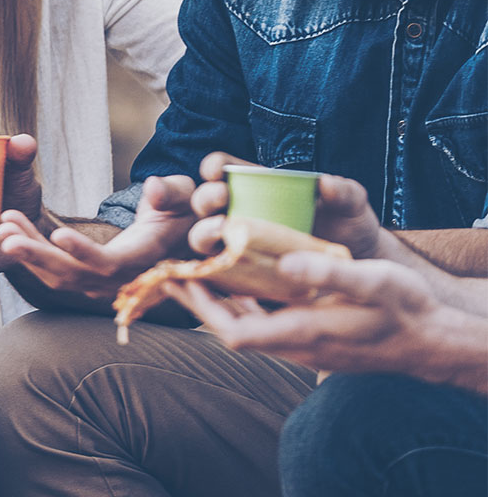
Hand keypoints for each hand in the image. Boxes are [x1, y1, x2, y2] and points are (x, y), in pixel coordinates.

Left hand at [0, 174, 198, 300]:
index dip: (85, 254)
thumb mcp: (185, 195)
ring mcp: (103, 281)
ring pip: (60, 276)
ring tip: (3, 227)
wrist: (181, 234)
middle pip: (74, 275)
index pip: (109, 263)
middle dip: (38, 257)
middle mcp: (121, 277)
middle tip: (7, 236)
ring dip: (29, 254)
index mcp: (144, 256)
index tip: (57, 235)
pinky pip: (56, 270)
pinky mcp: (89, 276)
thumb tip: (156, 188)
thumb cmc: (182, 210)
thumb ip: (171, 192)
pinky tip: (12, 228)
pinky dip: (33, 251)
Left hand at [169, 254, 476, 381]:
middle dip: (199, 302)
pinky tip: (238, 281)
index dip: (202, 309)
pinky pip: (264, 323)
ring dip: (219, 302)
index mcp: (304, 333)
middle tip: (170, 271)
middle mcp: (297, 345)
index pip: (234, 332)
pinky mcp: (311, 338)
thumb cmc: (408, 310)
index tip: (180, 280)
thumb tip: (284, 261)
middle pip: (231, 330)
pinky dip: (245, 304)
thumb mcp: (374, 283)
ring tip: (193, 270)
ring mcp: (303, 345)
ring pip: (246, 327)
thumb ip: (330, 274)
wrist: (436, 340)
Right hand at [188, 153, 380, 258]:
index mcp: (257, 185)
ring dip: (204, 231)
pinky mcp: (242, 272)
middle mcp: (240, 211)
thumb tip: (327, 183)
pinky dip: (212, 268)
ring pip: (203, 236)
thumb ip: (345, 192)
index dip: (214, 166)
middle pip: (205, 201)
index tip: (217, 171)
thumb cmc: (349, 227)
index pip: (224, 168)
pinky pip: (218, 270)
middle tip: (222, 198)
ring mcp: (238, 243)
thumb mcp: (351, 206)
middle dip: (205, 197)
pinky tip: (220, 267)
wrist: (356, 267)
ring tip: (221, 233)